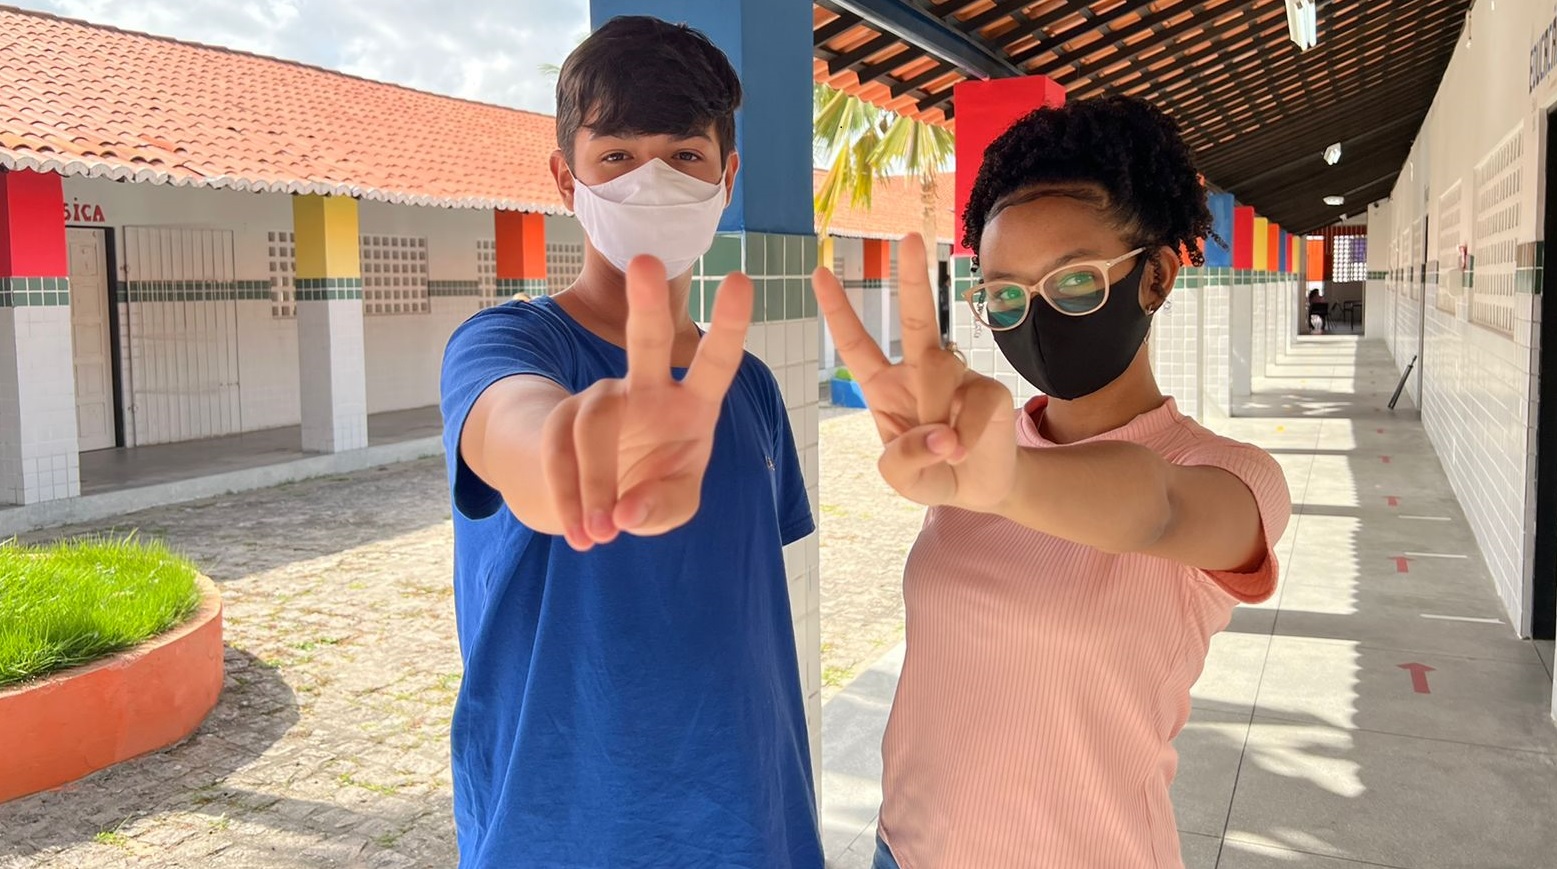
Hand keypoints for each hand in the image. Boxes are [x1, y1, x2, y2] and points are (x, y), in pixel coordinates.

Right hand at [544, 256, 752, 550]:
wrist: (602, 499)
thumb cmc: (654, 490)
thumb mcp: (672, 506)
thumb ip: (661, 507)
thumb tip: (624, 515)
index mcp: (695, 404)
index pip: (718, 361)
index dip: (730, 323)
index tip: (741, 278)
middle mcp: (650, 388)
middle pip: (647, 341)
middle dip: (647, 302)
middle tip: (646, 262)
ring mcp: (604, 398)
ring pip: (594, 421)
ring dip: (595, 483)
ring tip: (601, 534)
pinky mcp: (564, 420)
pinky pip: (559, 450)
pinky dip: (568, 496)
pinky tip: (579, 531)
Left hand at [813, 234, 1016, 509]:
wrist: (980, 488)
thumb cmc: (932, 472)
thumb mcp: (900, 477)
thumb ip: (905, 460)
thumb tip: (943, 435)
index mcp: (885, 384)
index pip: (857, 344)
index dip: (839, 311)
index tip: (819, 273)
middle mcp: (921, 369)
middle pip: (916, 317)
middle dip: (912, 276)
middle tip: (910, 236)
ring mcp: (958, 375)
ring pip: (938, 372)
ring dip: (934, 416)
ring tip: (946, 449)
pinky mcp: (990, 390)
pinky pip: (974, 406)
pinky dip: (966, 434)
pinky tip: (965, 449)